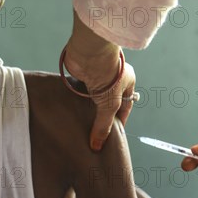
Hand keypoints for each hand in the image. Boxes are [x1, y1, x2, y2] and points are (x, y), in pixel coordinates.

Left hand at [65, 11, 136, 150]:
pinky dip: (75, 100)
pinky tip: (71, 110)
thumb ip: (103, 125)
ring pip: (91, 97)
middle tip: (93, 133)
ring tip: (80, 125)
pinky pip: (79, 91)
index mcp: (127, 82)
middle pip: (107, 102)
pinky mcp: (82, 74)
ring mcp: (97, 76)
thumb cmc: (108, 74)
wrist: (90, 52)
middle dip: (100, 116)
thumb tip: (97, 145)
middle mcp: (113, 78)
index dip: (118, 122)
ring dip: (86, 108)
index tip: (111, 137)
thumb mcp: (110, 105)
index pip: (124, 107)